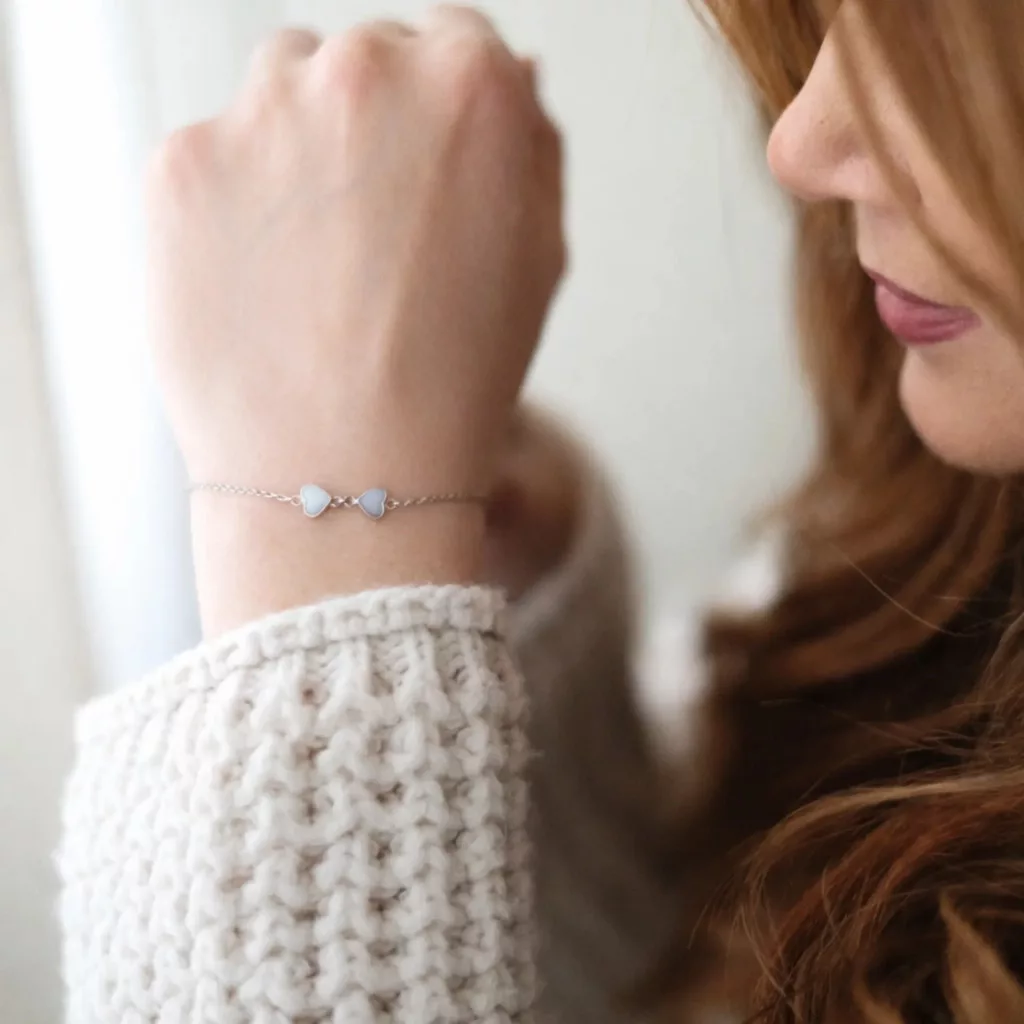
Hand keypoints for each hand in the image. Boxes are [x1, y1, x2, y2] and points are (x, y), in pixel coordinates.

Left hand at [145, 10, 566, 630]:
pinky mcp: (181, 165)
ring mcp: (263, 114)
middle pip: (364, 59)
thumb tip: (510, 78)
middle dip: (372, 127)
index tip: (427, 170)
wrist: (348, 474)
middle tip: (372, 237)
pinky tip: (266, 283)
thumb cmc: (452, 382)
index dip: (444, 117)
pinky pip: (214, 157)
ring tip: (316, 265)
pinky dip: (234, 206)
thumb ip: (529, 145)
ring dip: (298, 150)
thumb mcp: (540, 257)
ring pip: (280, 93)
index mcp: (472, 85)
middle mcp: (366, 72)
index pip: (457, 44)